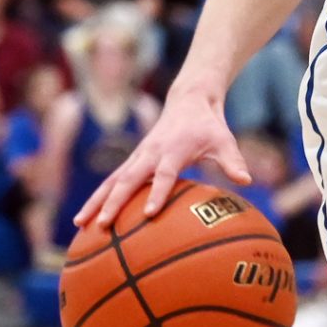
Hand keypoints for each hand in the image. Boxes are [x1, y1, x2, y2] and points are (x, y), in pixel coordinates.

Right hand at [74, 85, 250, 227]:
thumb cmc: (209, 126)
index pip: (164, 175)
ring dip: (95, 201)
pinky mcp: (132, 161)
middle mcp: (150, 153)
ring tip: (79, 224)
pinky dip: (98, 197)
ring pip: (112, 181)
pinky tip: (86, 218)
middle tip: (102, 225)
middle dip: (114, 203)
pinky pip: (111, 181)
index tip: (151, 214)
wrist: (188, 101)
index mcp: (172, 150)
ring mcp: (138, 157)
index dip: (158, 193)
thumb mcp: (224, 141)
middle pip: (128, 180)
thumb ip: (233, 161)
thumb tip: (247, 180)